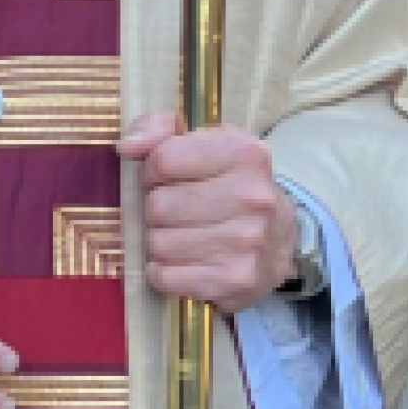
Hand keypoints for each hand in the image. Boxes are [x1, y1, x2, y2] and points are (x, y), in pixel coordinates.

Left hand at [117, 110, 298, 314]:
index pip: (163, 160)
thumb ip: (157, 128)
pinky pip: (167, 277)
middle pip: (159, 205)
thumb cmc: (227, 181)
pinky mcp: (237, 279)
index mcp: (243, 153)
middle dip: (154, 209)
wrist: (280, 235)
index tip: (161, 178)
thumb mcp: (201, 140)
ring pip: (159, 243)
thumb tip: (127, 146)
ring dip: (157, 241)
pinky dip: (162, 272)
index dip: (151, 171)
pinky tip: (179, 261)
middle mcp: (251, 196)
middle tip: (170, 211)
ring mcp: (247, 241)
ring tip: (176, 235)